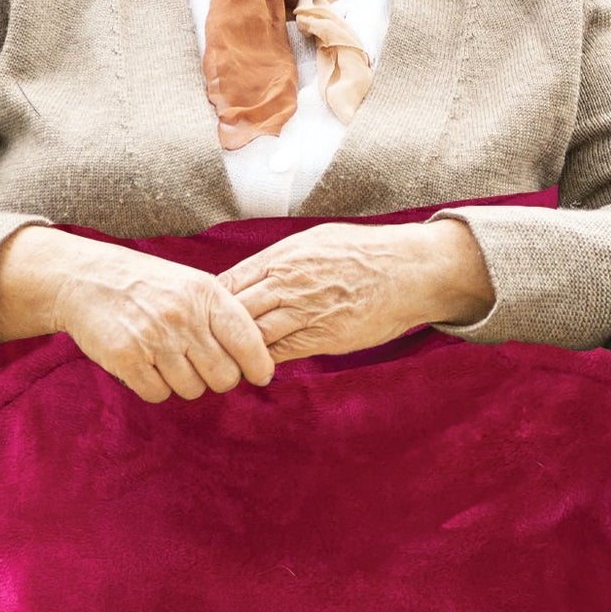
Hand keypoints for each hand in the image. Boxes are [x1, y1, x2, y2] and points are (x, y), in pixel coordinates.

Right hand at [0, 226, 272, 403]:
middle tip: (202, 366)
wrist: (86, 278)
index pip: (247, 340)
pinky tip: (146, 364)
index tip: (260, 375)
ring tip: (167, 358)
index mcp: (204, 293)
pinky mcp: (126, 359)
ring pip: (192, 390)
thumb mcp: (189, 284)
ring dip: (183, 383)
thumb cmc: (146, 284)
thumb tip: (255, 357)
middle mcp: (183, 316)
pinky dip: (155, 387)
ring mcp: (154, 338)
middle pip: (223, 376)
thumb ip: (220, 315)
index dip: (258, 364)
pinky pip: (158, 394)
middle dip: (217, 378)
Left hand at [219, 221, 494, 363]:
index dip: (210, 303)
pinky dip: (262, 363)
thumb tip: (254, 278)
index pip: (229, 282)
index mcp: (283, 255)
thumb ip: (282, 261)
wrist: (408, 269)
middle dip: (214, 330)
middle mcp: (287, 281)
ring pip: (252, 335)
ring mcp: (304, 310)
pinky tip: (254, 370)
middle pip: (232, 311)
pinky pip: (280, 353)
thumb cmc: (364, 252)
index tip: (202, 316)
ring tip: (222, 365)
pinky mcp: (323, 336)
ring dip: (235, 352)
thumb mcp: (316, 242)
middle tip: (202, 347)